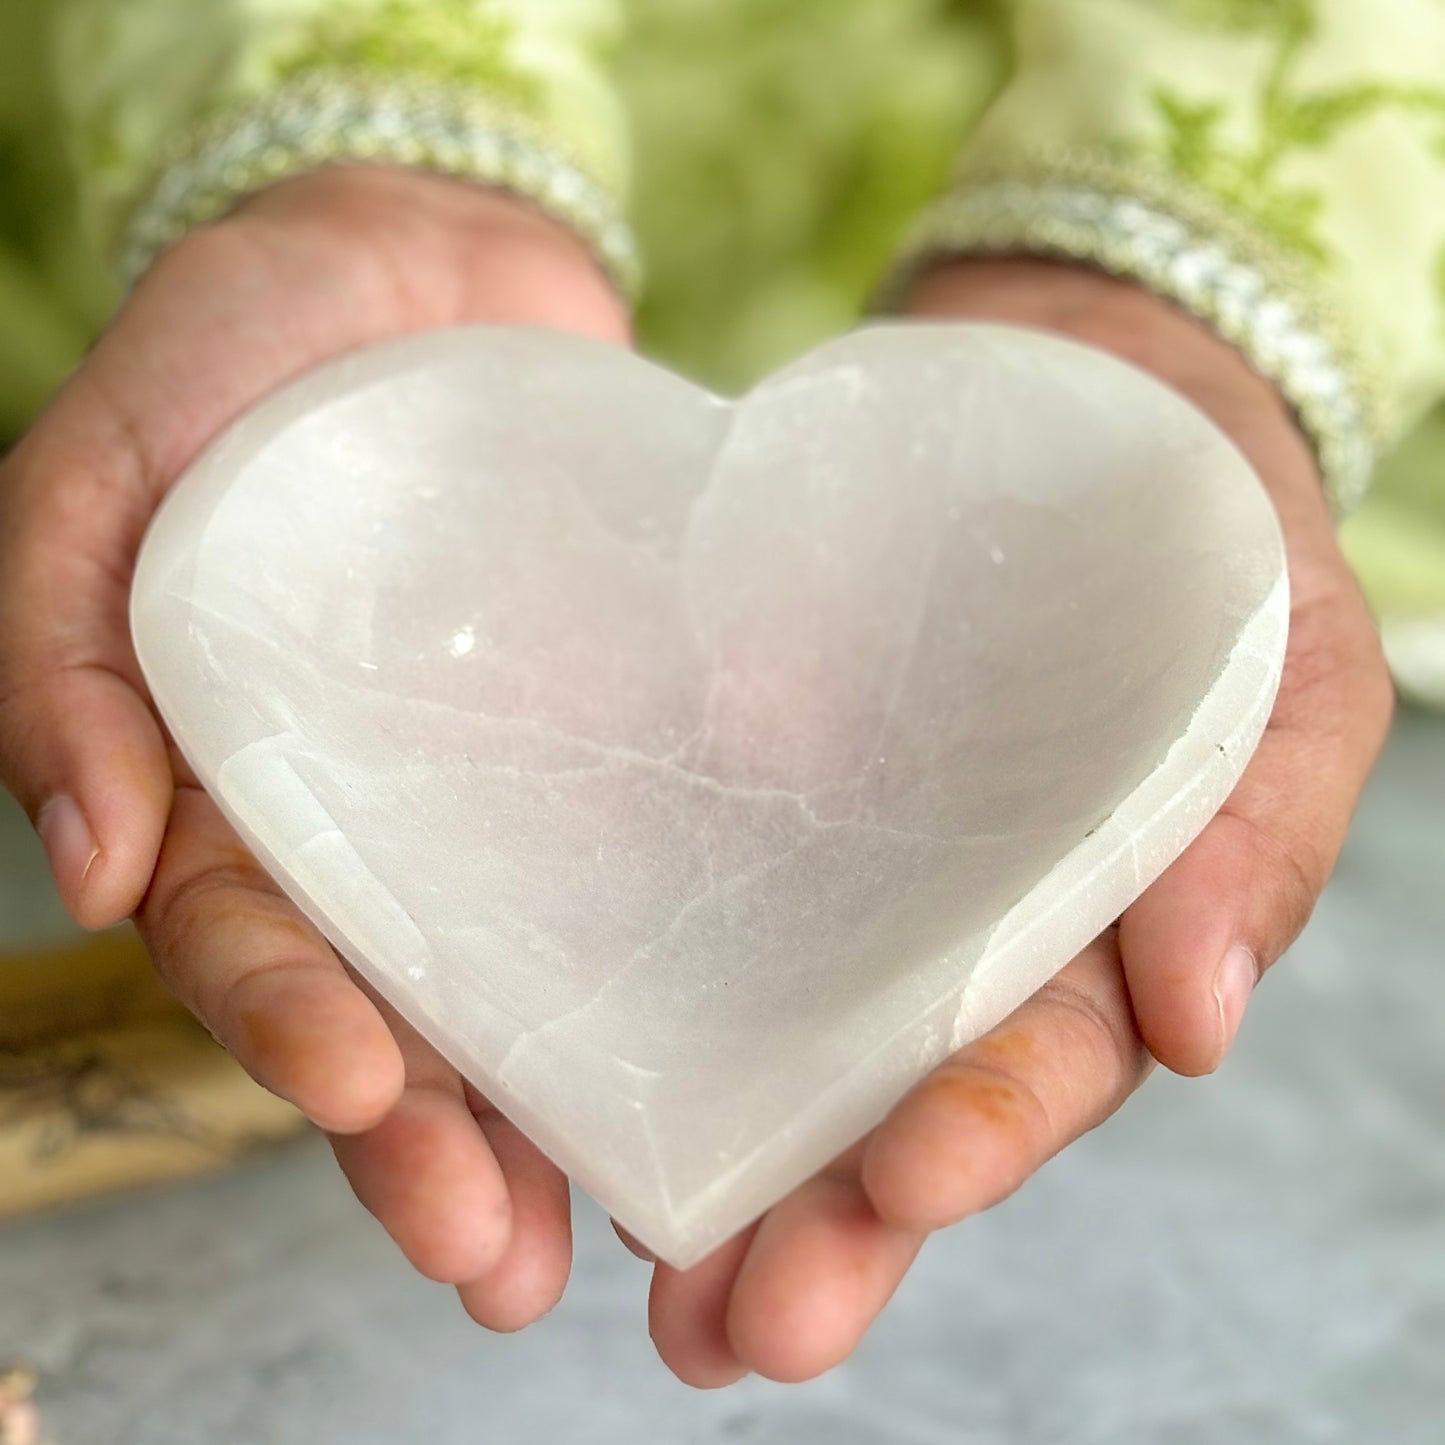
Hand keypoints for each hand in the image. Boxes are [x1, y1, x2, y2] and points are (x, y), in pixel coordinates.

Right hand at [0, 166, 629, 1327]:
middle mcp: (381, 822)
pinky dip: (693, 935)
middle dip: (444, 1144)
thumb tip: (89, 862)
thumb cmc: (227, 358)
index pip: (263, 955)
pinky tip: (748, 1021)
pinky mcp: (615, 724)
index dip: (300, 1042)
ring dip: (568, 1099)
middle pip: (407, 1012)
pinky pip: (654, 843)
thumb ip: (64, 662)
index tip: (369, 1110)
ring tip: (625, 1215)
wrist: (413, 254)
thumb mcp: (96, 484)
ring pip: (535, 973)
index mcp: (244, 796)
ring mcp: (508, 782)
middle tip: (505, 1257)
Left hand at [642, 258, 1392, 1386]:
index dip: (973, 1136)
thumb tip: (1198, 1015)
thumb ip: (1261, 830)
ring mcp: (843, 853)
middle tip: (727, 1330)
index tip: (894, 1196)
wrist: (1084, 398)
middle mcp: (952, 921)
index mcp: (1092, 927)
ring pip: (771, 1024)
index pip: (1035, 1061)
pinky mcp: (751, 772)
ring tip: (629, 1263)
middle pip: (884, 1094)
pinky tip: (562, 1064)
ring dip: (706, 1150)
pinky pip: (685, 878)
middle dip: (818, 1217)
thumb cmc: (1215, 546)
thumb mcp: (1289, 665)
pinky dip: (633, 975)